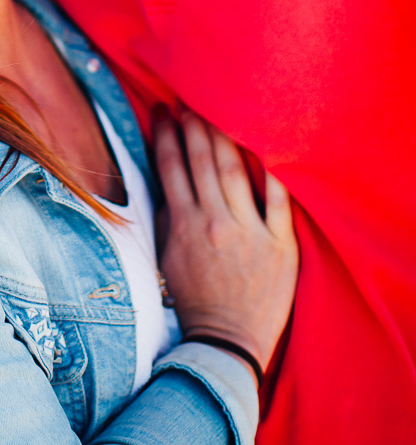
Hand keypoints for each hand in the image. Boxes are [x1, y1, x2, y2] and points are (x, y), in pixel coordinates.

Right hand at [155, 112, 297, 372]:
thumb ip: (167, 218)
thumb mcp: (166, 257)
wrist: (227, 341)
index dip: (166, 134)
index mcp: (183, 225)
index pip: (170, 167)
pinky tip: (269, 147)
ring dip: (224, 136)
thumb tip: (167, 180)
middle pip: (202, 160)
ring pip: (235, 170)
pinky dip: (274, 172)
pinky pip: (279, 199)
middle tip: (191, 103)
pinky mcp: (280, 244)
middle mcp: (215, 222)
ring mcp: (249, 232)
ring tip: (219, 114)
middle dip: (194, 126)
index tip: (164, 112)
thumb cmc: (195, 298)